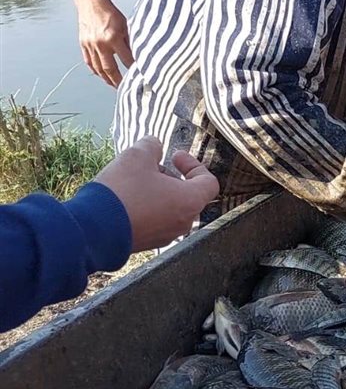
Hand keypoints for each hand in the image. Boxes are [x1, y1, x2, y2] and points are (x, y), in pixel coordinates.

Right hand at [73, 0, 132, 86]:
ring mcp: (90, 45)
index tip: (141, 78)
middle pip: (109, 69)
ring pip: (98, 68)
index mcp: (113, 38)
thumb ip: (131, 42)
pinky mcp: (83, 44)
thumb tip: (140, 57)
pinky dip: (96, 71)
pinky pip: (89, 62)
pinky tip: (102, 76)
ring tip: (114, 85)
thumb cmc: (111, 14)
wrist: (91, 3)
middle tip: (126, 89)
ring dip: (107, 79)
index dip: (134, 70)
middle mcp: (100, 43)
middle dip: (118, 81)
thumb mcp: (125, 26)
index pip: (126, 60)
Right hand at [94, 137, 219, 250]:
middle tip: (147, 167)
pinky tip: (123, 199)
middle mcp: (183, 222)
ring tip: (131, 181)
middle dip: (169, 177)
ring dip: (156, 192)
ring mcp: (166, 236)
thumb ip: (151, 146)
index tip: (174, 157)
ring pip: (169, 208)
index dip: (193, 164)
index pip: (209, 182)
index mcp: (190, 201)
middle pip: (187, 194)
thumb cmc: (121, 193)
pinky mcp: (147, 243)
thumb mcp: (136, 156)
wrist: (93, 229)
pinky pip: (153, 221)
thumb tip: (154, 145)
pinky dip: (145, 208)